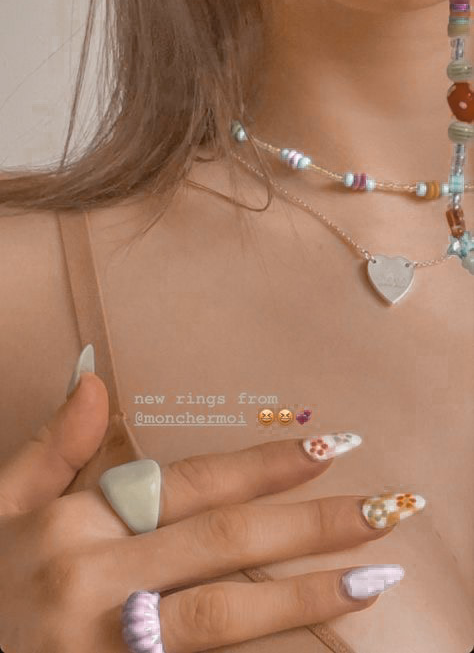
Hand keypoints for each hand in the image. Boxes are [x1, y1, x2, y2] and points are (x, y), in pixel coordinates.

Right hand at [0, 375, 406, 652]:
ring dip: (304, 597)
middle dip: (309, 526)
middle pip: (222, 547)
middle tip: (382, 509)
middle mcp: (97, 583)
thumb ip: (54, 446)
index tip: (327, 448)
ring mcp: (110, 648)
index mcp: (74, 526)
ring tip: (372, 579)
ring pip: (223, 618)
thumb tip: (94, 374)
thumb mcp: (1, 505)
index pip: (188, 486)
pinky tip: (311, 639)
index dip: (262, 467)